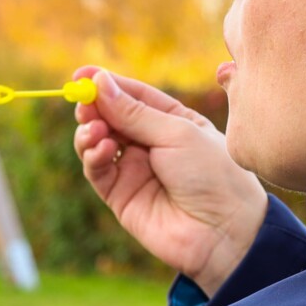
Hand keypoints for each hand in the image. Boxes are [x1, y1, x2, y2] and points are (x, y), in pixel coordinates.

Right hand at [72, 68, 268, 297]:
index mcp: (172, 120)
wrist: (224, 231)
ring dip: (90, 131)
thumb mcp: (177, 132)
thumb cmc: (213, 175)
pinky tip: (102, 148)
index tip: (80, 74)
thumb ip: (134, 112)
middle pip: (110, 117)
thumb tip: (100, 83)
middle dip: (93, 107)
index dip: (105, 84)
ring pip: (97, 143)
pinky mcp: (120, 196)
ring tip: (95, 129)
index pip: (132, 95)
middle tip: (82, 101)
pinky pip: (98, 171)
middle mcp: (150, 143)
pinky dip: (93, 156)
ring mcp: (134, 170)